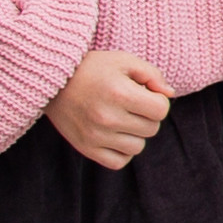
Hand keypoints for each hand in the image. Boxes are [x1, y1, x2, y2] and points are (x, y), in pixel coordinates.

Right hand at [47, 49, 172, 170]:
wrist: (53, 81)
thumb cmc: (92, 68)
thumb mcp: (123, 60)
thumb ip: (151, 74)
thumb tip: (169, 94)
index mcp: (119, 93)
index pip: (161, 110)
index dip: (157, 100)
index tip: (145, 93)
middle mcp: (108, 117)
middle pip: (151, 129)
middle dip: (147, 116)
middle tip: (131, 104)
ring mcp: (96, 136)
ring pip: (138, 147)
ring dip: (135, 134)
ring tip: (121, 118)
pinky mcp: (86, 148)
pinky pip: (119, 162)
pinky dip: (122, 151)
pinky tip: (115, 135)